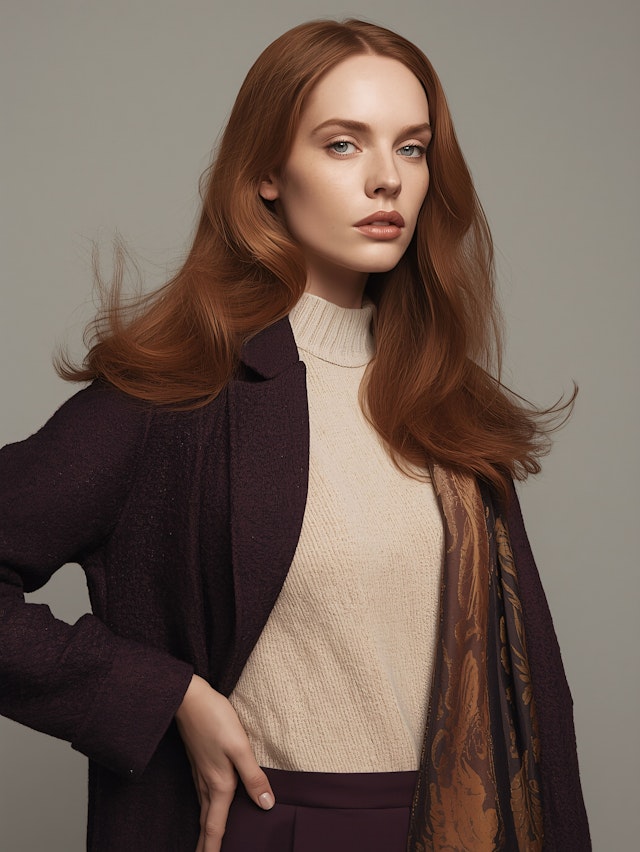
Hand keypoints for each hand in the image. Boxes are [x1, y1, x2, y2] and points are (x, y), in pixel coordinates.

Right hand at [175, 674, 274, 851]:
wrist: (188, 698)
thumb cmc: (215, 719)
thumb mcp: (240, 747)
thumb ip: (254, 777)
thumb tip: (266, 805)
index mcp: (218, 784)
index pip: (215, 828)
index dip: (213, 850)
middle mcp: (206, 784)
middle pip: (206, 824)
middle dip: (206, 846)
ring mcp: (200, 773)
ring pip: (203, 811)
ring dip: (205, 831)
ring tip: (207, 844)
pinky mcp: (198, 763)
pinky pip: (201, 796)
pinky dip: (204, 812)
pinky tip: (208, 808)